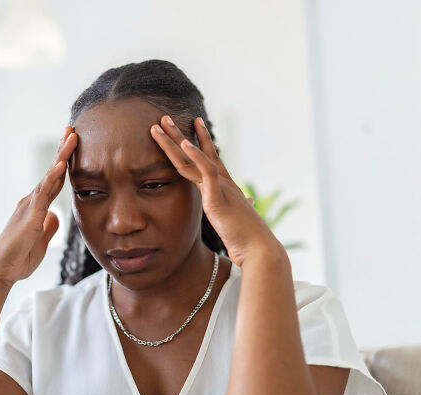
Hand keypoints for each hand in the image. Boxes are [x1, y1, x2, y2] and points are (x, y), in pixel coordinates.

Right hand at [0, 126, 76, 286]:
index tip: (72, 144)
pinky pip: (42, 195)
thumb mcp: (40, 240)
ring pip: (48, 178)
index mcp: (36, 208)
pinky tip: (60, 166)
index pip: (54, 181)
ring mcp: (29, 208)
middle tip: (72, 130)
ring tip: (70, 138)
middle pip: (52, 172)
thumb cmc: (17, 258)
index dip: (64, 163)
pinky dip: (51, 179)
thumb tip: (55, 215)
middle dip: (63, 151)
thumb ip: (48, 226)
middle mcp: (31, 202)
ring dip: (60, 157)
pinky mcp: (29, 218)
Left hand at [150, 115, 284, 267]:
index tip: (193, 124)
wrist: (259, 250)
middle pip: (197, 152)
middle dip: (179, 134)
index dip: (200, 142)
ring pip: (194, 158)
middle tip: (164, 117)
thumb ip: (238, 208)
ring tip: (162, 123)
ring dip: (176, 139)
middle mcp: (223, 182)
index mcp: (225, 187)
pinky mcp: (218, 198)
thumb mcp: (237, 219)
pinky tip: (184, 145)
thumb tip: (248, 202)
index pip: (209, 159)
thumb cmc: (248, 238)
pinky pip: (206, 172)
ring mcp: (220, 188)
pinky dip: (195, 157)